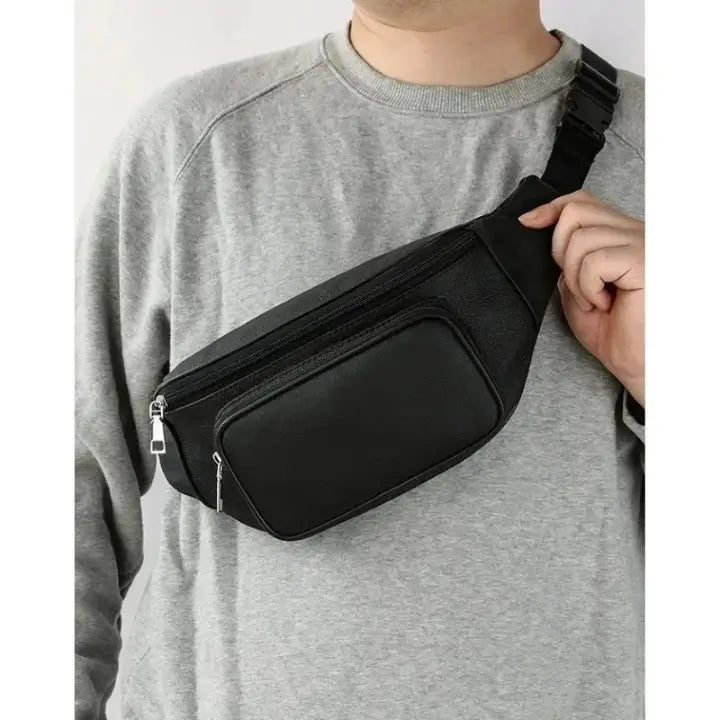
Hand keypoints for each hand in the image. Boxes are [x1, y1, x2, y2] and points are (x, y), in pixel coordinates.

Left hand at [519, 191, 644, 406]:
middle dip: (560, 253)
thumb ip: (566, 259)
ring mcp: (644, 243)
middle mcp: (637, 233)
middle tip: (580, 287)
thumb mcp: (578, 289)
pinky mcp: (645, 261)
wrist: (642, 367)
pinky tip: (606, 304)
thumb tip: (542, 230)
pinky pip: (594, 261)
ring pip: (580, 238)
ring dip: (577, 278)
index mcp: (622, 236)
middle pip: (575, 213)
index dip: (551, 209)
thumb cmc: (617, 335)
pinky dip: (588, 287)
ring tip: (597, 301)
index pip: (583, 201)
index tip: (527, 223)